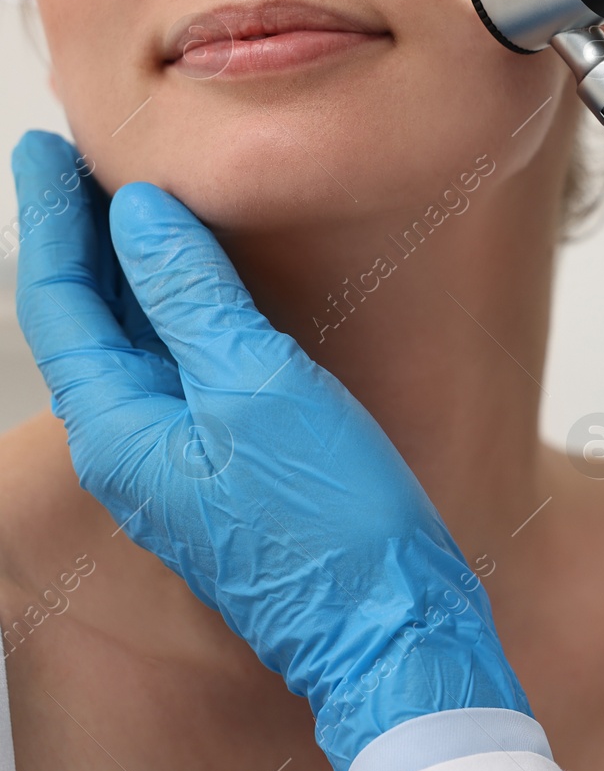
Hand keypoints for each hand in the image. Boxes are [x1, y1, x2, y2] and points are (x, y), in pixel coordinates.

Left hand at [11, 130, 530, 770]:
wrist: (390, 621)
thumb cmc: (330, 525)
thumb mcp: (259, 388)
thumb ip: (193, 299)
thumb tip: (140, 217)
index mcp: (120, 430)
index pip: (62, 301)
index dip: (52, 217)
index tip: (47, 150)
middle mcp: (136, 448)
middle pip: (89, 322)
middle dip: (85, 238)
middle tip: (85, 165)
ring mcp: (183, 461)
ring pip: (138, 345)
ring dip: (133, 272)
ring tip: (137, 207)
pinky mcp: (232, 468)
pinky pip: (187, 371)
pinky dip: (184, 313)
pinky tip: (209, 289)